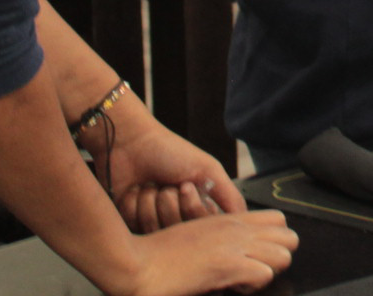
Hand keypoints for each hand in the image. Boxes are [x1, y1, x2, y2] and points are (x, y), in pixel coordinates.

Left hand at [101, 116, 245, 232]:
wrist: (130, 141)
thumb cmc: (169, 151)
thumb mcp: (208, 170)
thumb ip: (230, 198)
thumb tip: (245, 222)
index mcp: (198, 207)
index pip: (202, 229)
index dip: (193, 208)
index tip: (186, 186)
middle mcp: (177, 217)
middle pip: (178, 231)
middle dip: (170, 202)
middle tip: (166, 184)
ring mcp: (152, 222)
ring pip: (154, 230)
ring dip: (150, 201)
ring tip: (149, 184)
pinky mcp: (128, 224)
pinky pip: (133, 227)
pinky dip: (133, 203)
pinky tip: (134, 189)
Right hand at [104, 211, 296, 295]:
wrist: (137, 264)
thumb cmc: (159, 254)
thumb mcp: (196, 235)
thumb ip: (219, 239)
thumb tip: (235, 254)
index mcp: (229, 220)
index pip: (278, 219)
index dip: (274, 240)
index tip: (257, 255)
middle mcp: (236, 229)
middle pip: (289, 236)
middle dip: (279, 256)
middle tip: (256, 269)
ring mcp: (233, 246)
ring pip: (284, 254)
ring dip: (269, 270)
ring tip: (246, 280)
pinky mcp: (227, 265)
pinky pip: (264, 274)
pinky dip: (254, 285)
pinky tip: (234, 288)